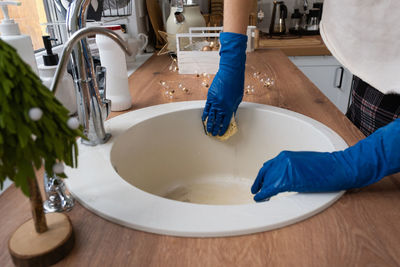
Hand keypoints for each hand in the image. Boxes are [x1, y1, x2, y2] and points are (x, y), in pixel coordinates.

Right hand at [202, 32, 246, 135]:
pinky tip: (204, 119)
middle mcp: (221, 105)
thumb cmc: (237, 83)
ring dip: (209, 123)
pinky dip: (205, 114)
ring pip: (210, 115)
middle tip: (213, 134)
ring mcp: (214, 100)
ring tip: (208, 130)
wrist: (231, 72)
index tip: (221, 133)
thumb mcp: (238, 98)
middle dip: (215, 128)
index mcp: (229, 107)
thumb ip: (233, 108)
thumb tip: (230, 116)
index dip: (223, 128)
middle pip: (217, 120)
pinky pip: (206, 107)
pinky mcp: (210, 95)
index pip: (225, 121)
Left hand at [251, 119, 399, 200]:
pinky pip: (269, 189)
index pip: (268, 166)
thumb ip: (291, 167)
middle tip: (256, 192)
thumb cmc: (327, 166)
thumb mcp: (304, 162)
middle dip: (260, 184)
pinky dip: (262, 195)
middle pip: (265, 174)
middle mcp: (282, 160)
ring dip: (262, 191)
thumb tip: (283, 177)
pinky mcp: (287, 180)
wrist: (339, 167)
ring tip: (260, 199)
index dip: (262, 176)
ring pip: (266, 182)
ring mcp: (284, 169)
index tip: (259, 183)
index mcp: (286, 156)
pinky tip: (260, 200)